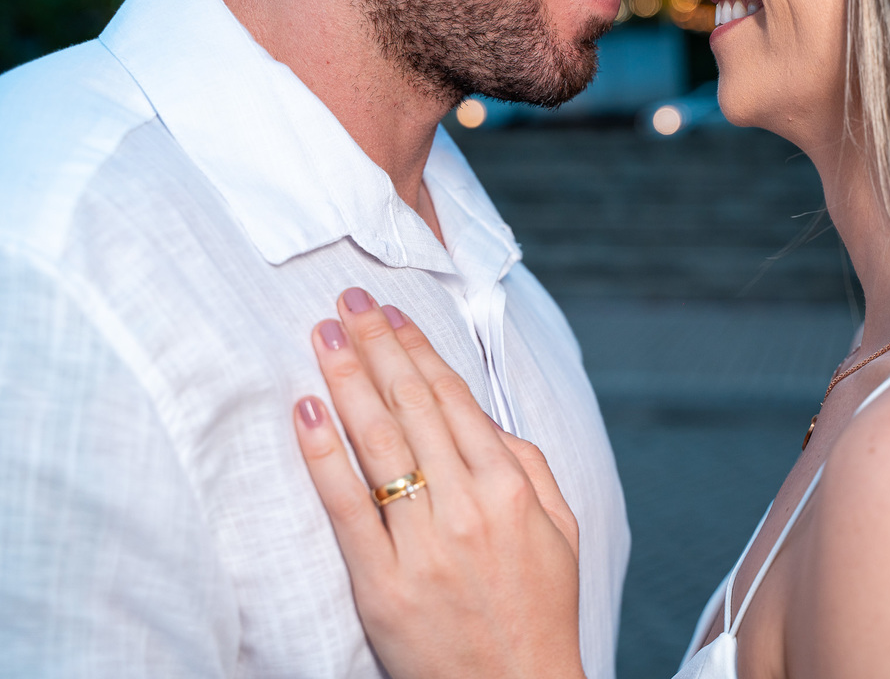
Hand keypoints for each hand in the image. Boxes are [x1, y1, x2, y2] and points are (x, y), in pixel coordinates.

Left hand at [293, 288, 585, 678]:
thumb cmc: (540, 608)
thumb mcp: (561, 529)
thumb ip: (528, 464)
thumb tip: (484, 416)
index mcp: (511, 489)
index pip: (454, 400)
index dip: (418, 350)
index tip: (391, 315)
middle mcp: (468, 507)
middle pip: (412, 408)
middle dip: (377, 347)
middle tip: (347, 301)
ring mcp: (424, 545)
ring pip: (378, 445)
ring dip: (348, 381)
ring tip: (323, 335)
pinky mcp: (383, 584)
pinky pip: (346, 508)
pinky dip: (324, 457)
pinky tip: (306, 412)